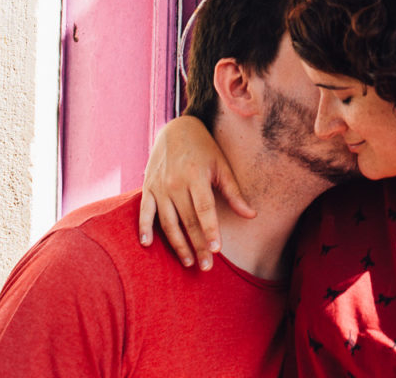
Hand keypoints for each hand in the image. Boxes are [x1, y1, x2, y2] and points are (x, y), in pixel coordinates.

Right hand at [136, 115, 254, 268]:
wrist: (176, 129)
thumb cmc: (204, 148)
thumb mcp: (222, 165)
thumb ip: (234, 192)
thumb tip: (251, 215)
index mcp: (196, 176)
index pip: (204, 208)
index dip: (210, 230)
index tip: (216, 250)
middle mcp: (176, 183)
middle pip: (188, 220)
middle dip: (198, 245)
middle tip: (206, 266)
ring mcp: (159, 186)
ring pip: (168, 222)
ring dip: (178, 244)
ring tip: (189, 261)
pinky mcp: (148, 187)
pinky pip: (145, 211)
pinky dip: (144, 228)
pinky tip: (148, 245)